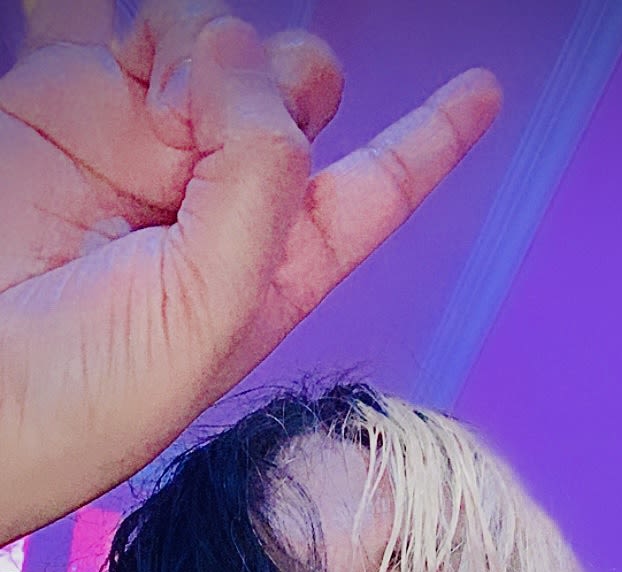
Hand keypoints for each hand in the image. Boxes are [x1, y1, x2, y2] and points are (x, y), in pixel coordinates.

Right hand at [0, 0, 500, 542]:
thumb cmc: (83, 401)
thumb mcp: (206, 314)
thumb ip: (256, 184)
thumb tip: (243, 55)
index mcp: (272, 265)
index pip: (371, 188)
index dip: (430, 139)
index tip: (483, 91)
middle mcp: (214, 200)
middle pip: (296, 87)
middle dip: (279, 75)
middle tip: (204, 113)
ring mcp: (137, 146)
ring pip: (212, 37)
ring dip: (202, 36)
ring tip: (155, 94)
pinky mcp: (58, 104)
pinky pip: (102, 15)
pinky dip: (117, 1)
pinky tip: (118, 23)